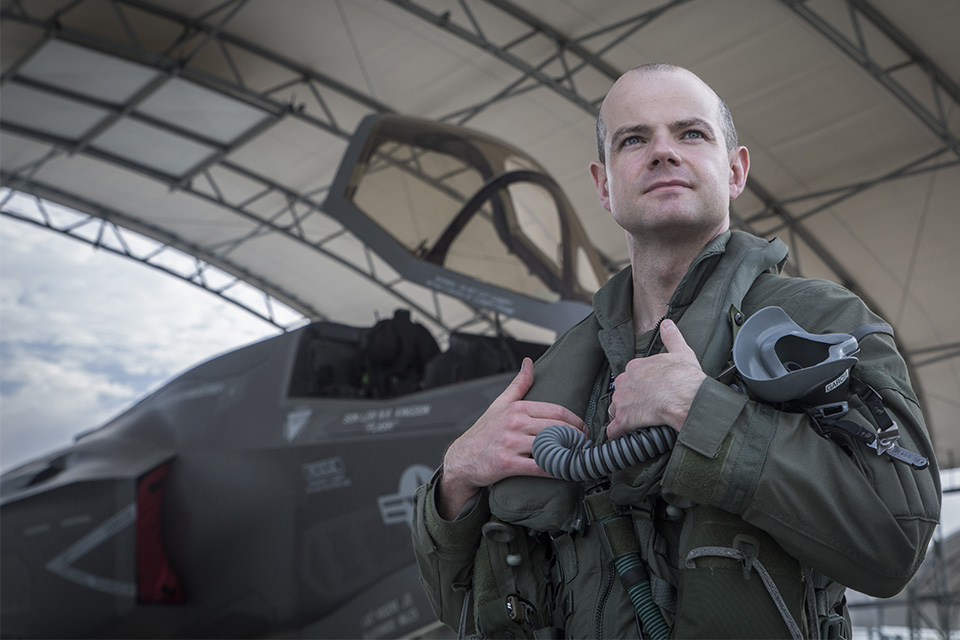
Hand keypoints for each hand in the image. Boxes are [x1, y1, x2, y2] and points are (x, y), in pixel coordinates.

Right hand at [437, 357, 584, 518]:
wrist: (461, 458)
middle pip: (556, 428)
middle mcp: (513, 423)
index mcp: (516, 408)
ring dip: (569, 453)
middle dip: (576, 437)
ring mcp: (510, 443)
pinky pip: (538, 467)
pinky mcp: (507, 464)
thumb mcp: (499, 404)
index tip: (584, 428)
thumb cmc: (483, 432)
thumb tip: (529, 363)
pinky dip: (555, 470)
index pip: (555, 411)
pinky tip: (565, 471)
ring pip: (549, 446)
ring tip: (580, 457)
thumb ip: (518, 384)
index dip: (575, 420)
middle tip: (586, 444)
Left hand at [606, 319, 705, 439]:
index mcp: (636, 367)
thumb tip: (668, 324)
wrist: (688, 397)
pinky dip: (617, 434)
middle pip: (622, 393)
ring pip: (616, 410)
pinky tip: (623, 436)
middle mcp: (625, 382)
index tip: (648, 392)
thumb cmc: (686, 377)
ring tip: (638, 424)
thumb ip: (671, 337)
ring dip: (624, 417)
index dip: (639, 386)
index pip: (631, 377)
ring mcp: (622, 401)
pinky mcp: (624, 419)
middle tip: (645, 409)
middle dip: (630, 401)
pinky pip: (614, 429)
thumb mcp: (681, 352)